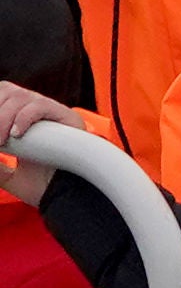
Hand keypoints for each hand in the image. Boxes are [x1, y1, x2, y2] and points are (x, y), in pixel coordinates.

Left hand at [0, 84, 81, 204]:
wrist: (66, 196)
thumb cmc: (42, 186)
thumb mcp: (7, 176)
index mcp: (21, 119)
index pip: (2, 97)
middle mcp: (37, 111)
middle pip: (7, 91)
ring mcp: (53, 112)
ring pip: (20, 97)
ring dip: (3, 118)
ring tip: (2, 141)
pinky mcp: (68, 117)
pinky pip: (40, 106)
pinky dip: (23, 117)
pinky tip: (17, 135)